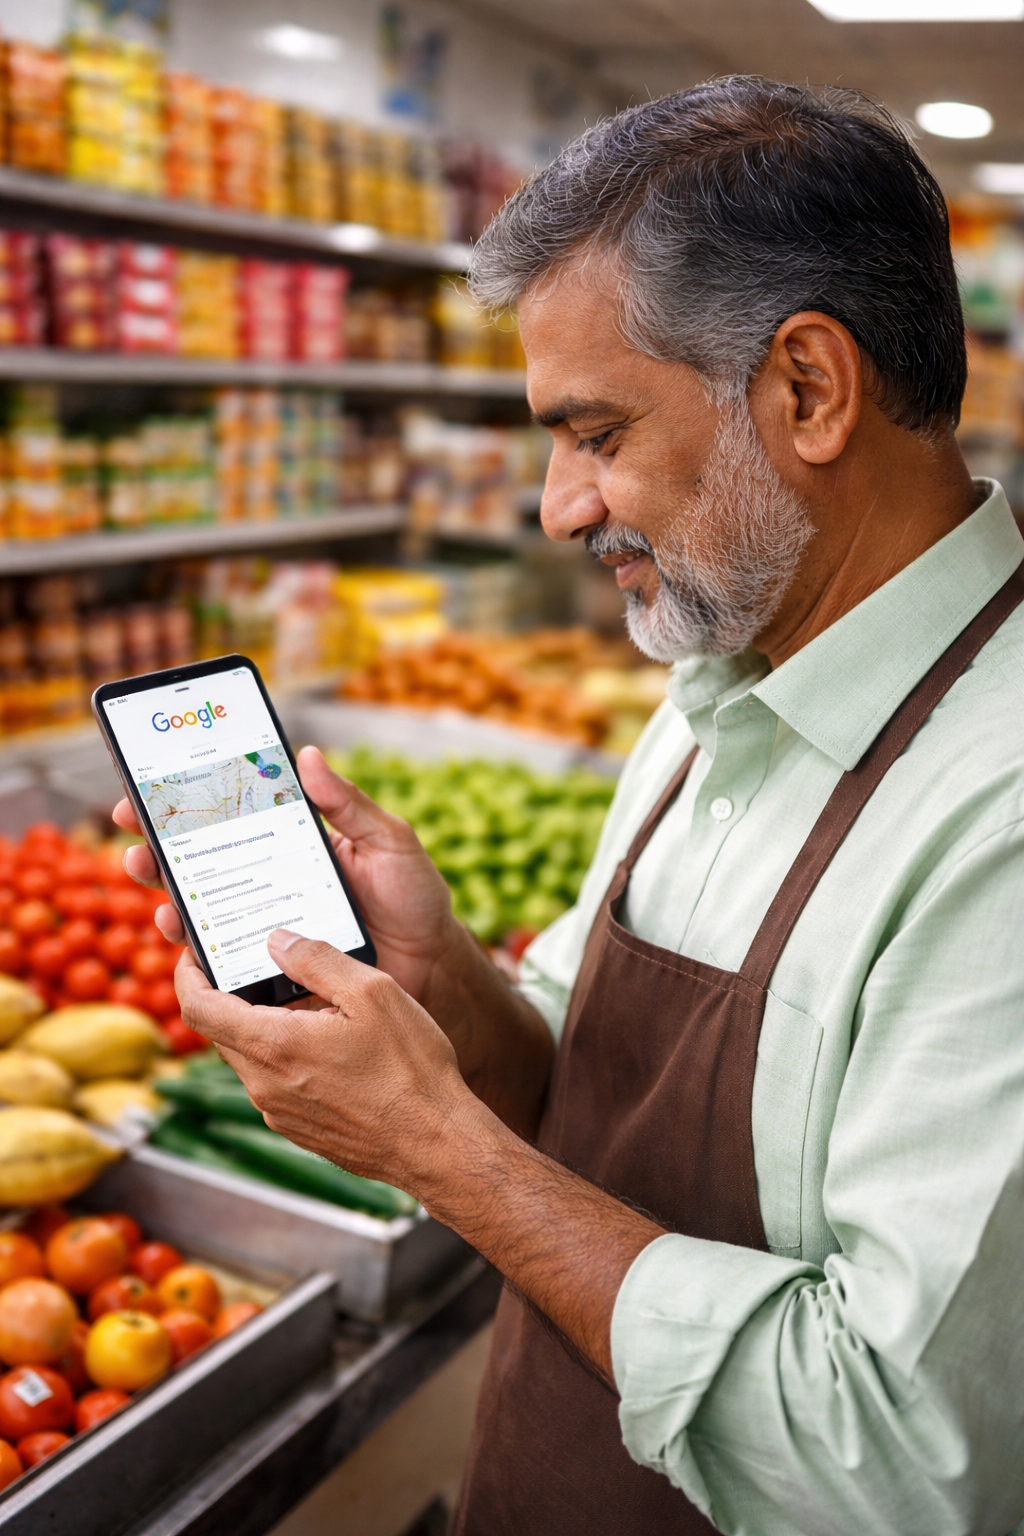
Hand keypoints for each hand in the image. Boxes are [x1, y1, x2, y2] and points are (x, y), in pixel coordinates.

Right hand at [112, 744, 460, 1000]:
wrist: (433, 967)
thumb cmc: (414, 898)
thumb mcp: (389, 842)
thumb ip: (349, 804)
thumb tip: (307, 755)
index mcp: (291, 842)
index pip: (229, 816)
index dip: (185, 802)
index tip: (146, 787)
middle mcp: (269, 881)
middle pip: (199, 862)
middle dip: (156, 848)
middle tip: (136, 838)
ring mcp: (266, 926)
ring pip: (201, 910)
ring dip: (167, 897)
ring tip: (154, 886)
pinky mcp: (271, 968)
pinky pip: (223, 959)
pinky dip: (196, 950)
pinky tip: (183, 938)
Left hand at [179, 929, 660, 1386]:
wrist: (436, 1144)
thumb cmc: (409, 1068)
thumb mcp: (372, 992)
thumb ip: (317, 960)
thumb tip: (277, 940)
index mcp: (272, 1045)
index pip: (197, 1007)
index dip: (187, 974)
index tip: (195, 953)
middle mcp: (264, 1084)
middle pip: (221, 1032)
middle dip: (229, 996)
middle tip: (257, 965)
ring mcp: (279, 1112)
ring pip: (249, 1058)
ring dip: (262, 1027)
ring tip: (304, 1002)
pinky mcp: (299, 1129)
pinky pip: (274, 1083)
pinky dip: (284, 1056)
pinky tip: (328, 1043)